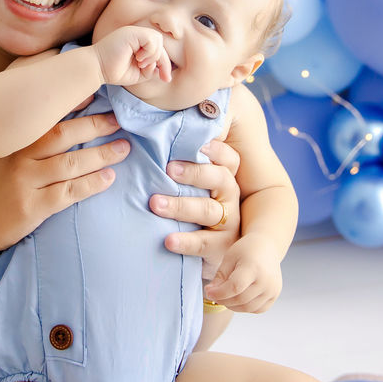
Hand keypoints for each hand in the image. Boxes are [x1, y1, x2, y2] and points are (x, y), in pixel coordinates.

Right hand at [0, 112, 129, 253]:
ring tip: (123, 148)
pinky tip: (109, 178)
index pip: (47, 116)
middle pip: (63, 135)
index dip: (73, 103)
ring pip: (71, 163)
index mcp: (14, 141)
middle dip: (94, 125)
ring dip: (102, 155)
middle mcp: (19, 157)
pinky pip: (69, 192)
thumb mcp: (2, 156)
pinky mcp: (32, 206)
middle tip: (118, 120)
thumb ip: (28, 142)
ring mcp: (25, 182)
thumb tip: (66, 125)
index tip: (96, 92)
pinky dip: (92, 184)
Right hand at [93, 25, 171, 86]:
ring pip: (158, 40)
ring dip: (154, 56)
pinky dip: (149, 51)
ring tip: (141, 64)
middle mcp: (137, 35)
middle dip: (164, 62)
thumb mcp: (139, 73)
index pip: (159, 50)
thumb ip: (151, 69)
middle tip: (162, 77)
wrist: (97, 68)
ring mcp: (134, 32)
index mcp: (138, 43)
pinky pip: (151, 39)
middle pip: (161, 44)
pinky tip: (138, 59)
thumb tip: (162, 68)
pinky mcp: (131, 32)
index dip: (165, 64)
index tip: (166, 79)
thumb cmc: (114, 71)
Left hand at [149, 138, 240, 280]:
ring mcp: (228, 223)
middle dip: (195, 173)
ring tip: (155, 204)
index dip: (216, 150)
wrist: (197, 250)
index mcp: (223, 176)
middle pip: (220, 179)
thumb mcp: (186, 183)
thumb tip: (153, 130)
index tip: (197, 144)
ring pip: (209, 210)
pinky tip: (168, 239)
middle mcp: (230, 197)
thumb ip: (177, 161)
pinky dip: (186, 241)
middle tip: (169, 169)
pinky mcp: (221, 248)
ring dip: (181, 206)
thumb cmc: (186, 204)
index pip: (228, 159)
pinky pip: (205, 244)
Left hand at [203, 232, 282, 313]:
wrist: (266, 247)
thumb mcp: (229, 258)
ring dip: (232, 306)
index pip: (235, 287)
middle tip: (213, 295)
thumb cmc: (245, 250)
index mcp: (253, 267)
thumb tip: (210, 293)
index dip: (219, 293)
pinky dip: (245, 308)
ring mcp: (272, 289)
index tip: (208, 292)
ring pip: (248, 307)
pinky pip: (257, 309)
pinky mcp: (274, 295)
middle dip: (223, 300)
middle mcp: (266, 280)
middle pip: (241, 299)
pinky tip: (237, 299)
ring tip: (224, 297)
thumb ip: (220, 276)